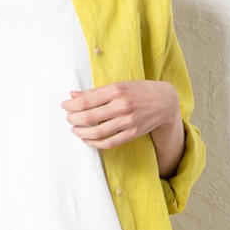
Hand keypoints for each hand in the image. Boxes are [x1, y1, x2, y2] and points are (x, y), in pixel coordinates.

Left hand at [61, 81, 179, 151]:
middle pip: (89, 116)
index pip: (86, 100)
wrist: (164, 101)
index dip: (71, 105)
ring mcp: (128, 121)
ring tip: (75, 130)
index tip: (64, 106)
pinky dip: (95, 143)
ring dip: (82, 133)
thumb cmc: (138, 91)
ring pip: (98, 132)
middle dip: (74, 119)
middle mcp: (122, 105)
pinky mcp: (133, 133)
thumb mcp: (118, 86)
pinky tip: (88, 140)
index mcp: (116, 90)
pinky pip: (110, 142)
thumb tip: (72, 95)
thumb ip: (95, 92)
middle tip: (68, 119)